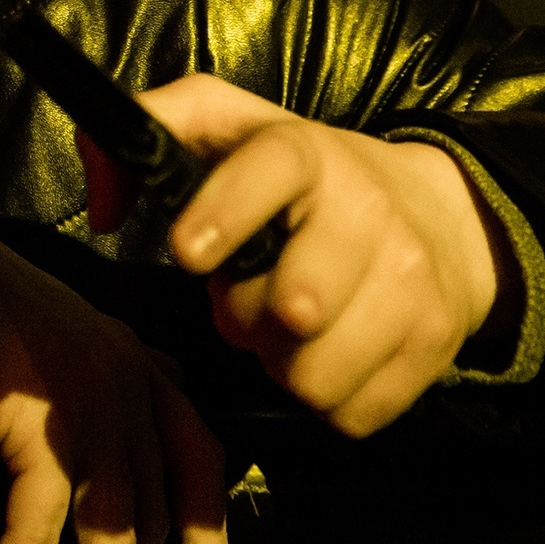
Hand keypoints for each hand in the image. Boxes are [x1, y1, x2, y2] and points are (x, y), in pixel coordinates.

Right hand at [0, 231, 225, 543]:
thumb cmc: (9, 308)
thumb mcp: (90, 330)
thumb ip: (135, 363)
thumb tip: (174, 380)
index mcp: (143, 370)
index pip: (200, 457)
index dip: (210, 527)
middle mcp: (129, 390)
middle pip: (153, 510)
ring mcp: (90, 409)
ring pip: (114, 527)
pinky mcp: (42, 427)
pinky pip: (43, 518)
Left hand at [120, 76, 513, 437]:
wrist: (442, 215)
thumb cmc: (306, 180)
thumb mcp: (228, 129)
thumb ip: (150, 133)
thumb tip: (102, 206)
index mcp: (305, 151)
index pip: (272, 168)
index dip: (228, 210)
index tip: (188, 251)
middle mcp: (369, 210)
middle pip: (293, 305)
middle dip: (247, 317)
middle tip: (251, 296)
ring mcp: (412, 280)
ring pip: (316, 373)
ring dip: (285, 365)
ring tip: (290, 327)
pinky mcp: (437, 343)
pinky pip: (352, 414)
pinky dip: (329, 398)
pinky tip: (330, 353)